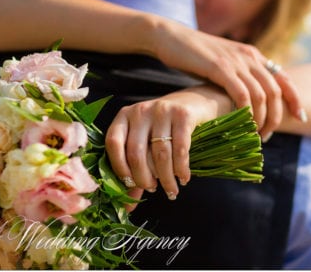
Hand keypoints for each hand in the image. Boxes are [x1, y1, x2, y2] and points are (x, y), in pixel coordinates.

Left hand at [105, 85, 230, 201]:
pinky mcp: (183, 114)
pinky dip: (181, 168)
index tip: (132, 185)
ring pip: (159, 154)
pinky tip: (184, 178)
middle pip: (136, 152)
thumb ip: (135, 170)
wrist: (196, 103)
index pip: (113, 144)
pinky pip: (180, 148)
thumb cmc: (166, 127)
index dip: (120, 168)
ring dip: (166, 178)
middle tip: (153, 189)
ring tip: (171, 190)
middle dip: (144, 178)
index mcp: (124, 116)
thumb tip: (127, 207)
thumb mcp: (146, 143)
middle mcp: (141, 110)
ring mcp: (162, 110)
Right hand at [152, 20, 303, 137]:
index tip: (300, 117)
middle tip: (266, 136)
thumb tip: (247, 100)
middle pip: (275, 91)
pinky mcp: (219, 67)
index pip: (283, 78)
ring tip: (254, 135)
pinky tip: (241, 123)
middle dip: (276, 117)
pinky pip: (241, 94)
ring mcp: (235, 61)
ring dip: (261, 119)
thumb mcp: (223, 63)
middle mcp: (249, 56)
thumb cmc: (194, 55)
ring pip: (261, 95)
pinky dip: (245, 112)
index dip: (295, 99)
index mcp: (253, 55)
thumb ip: (238, 76)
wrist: (170, 37)